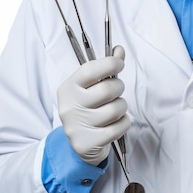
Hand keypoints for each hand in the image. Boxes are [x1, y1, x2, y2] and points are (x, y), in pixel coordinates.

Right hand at [57, 45, 129, 165]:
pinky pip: (119, 127)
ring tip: (115, 109)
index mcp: (68, 88)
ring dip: (122, 107)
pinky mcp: (88, 142)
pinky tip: (116, 123)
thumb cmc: (88, 109)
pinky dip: (123, 123)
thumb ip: (105, 68)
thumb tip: (119, 50)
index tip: (119, 63)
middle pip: (107, 90)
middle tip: (116, 91)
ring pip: (116, 109)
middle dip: (119, 88)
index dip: (109, 64)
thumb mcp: (91, 87)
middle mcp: (69, 106)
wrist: (81, 143)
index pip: (89, 70)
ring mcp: (77, 126)